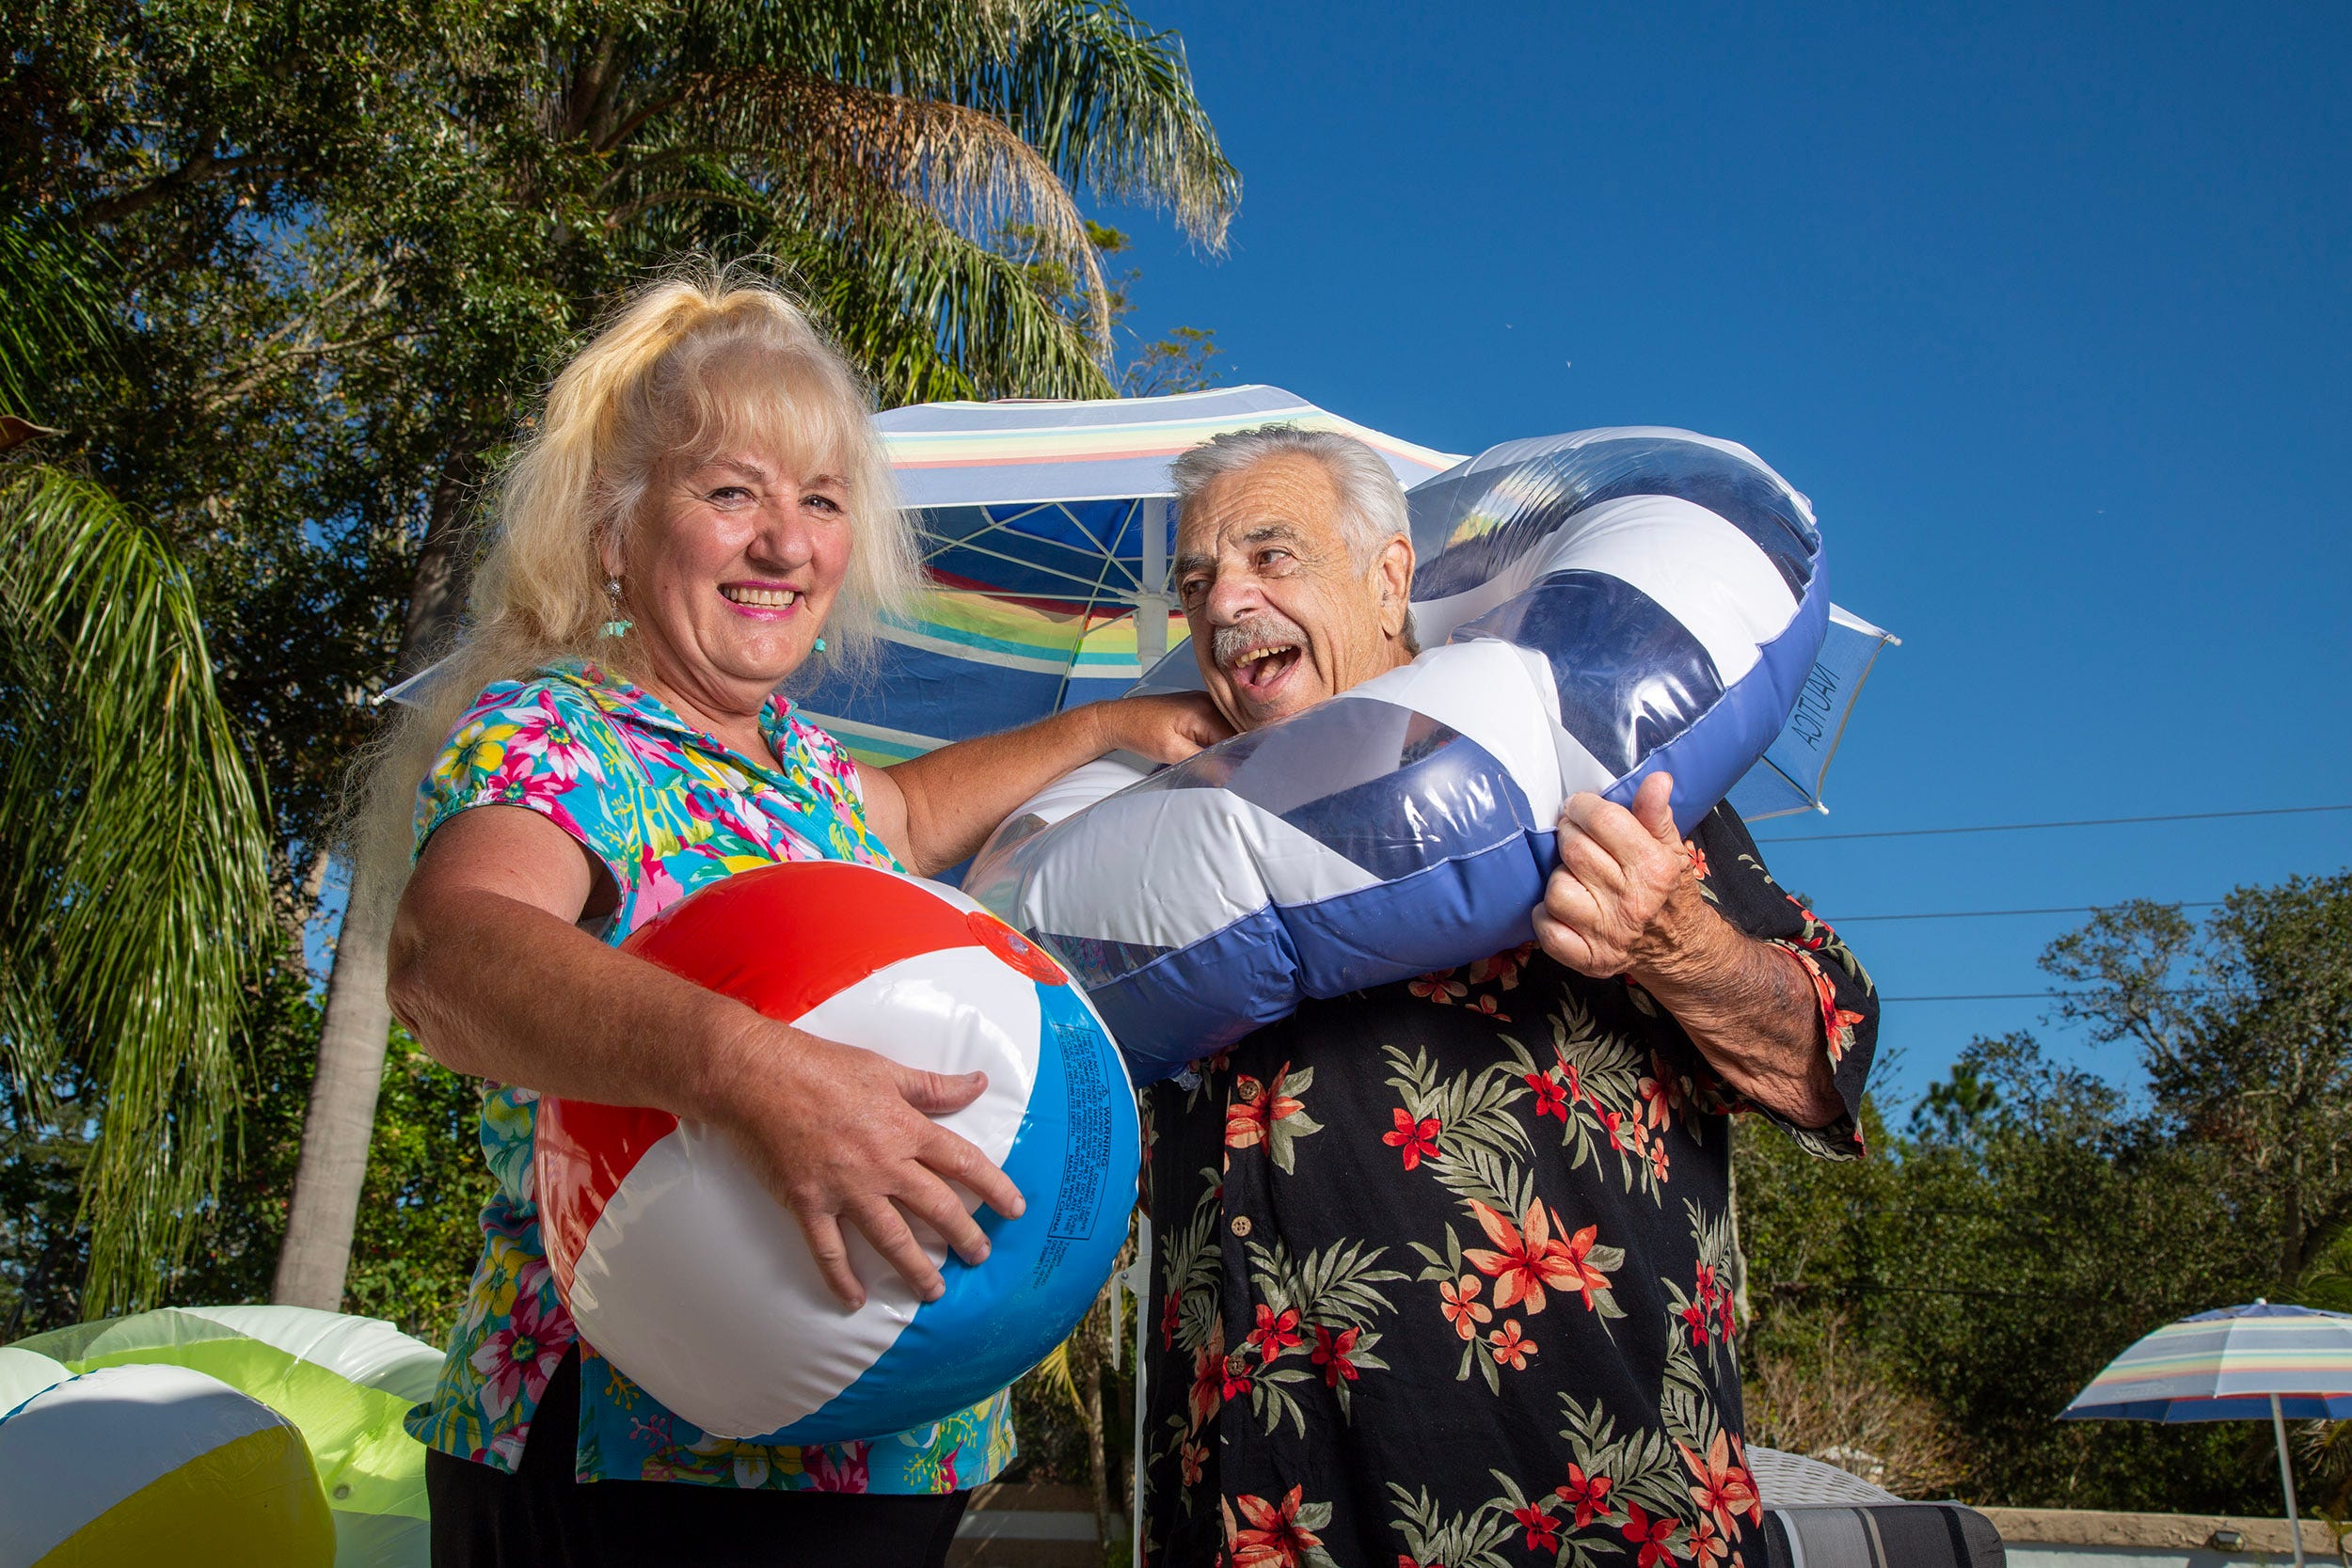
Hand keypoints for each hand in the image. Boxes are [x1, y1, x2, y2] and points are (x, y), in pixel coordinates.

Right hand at [704, 1018, 1026, 1310]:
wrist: (757, 1076)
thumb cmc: (821, 1065)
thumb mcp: (886, 1070)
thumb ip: (934, 1086)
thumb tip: (979, 1083)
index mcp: (906, 1129)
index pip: (964, 1163)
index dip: (995, 1187)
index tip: (1015, 1208)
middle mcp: (883, 1164)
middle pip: (936, 1208)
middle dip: (965, 1236)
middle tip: (981, 1255)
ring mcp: (845, 1188)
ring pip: (891, 1239)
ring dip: (917, 1269)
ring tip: (935, 1292)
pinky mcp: (808, 1203)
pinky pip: (829, 1251)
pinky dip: (842, 1279)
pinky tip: (856, 1301)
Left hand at [1095, 691, 1233, 765]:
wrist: (1120, 719)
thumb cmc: (1139, 730)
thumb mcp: (1171, 751)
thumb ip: (1202, 762)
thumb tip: (1227, 774)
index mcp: (1205, 710)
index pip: (1238, 737)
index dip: (1240, 757)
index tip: (1239, 773)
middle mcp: (1209, 702)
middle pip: (1237, 731)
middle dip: (1235, 751)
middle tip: (1228, 771)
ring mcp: (1205, 703)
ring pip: (1228, 729)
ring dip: (1226, 746)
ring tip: (1218, 762)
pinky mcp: (1199, 708)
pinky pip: (1217, 726)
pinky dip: (1216, 740)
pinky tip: (1210, 752)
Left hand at [1533, 772, 1712, 979]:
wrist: (1680, 947)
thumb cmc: (1668, 891)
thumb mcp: (1671, 849)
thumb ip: (1656, 815)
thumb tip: (1656, 780)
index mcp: (1653, 869)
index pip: (1602, 821)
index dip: (1583, 807)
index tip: (1580, 807)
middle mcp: (1631, 902)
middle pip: (1574, 849)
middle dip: (1570, 835)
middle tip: (1576, 836)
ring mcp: (1609, 934)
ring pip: (1557, 889)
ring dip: (1561, 879)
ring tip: (1578, 877)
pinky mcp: (1590, 959)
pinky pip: (1548, 930)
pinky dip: (1548, 918)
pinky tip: (1565, 910)